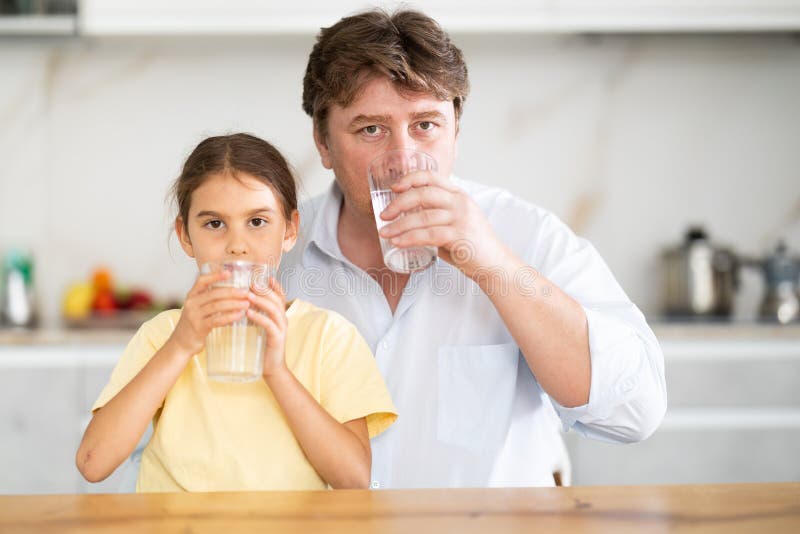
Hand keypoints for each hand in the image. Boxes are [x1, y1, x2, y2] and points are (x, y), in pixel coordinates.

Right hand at [169, 270, 250, 356]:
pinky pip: (217, 320)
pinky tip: (239, 315)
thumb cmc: (194, 324)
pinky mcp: (199, 327)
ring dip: (234, 304)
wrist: (181, 343)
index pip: (202, 281)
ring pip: (217, 306)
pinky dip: (230, 317)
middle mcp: (191, 303)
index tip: (229, 272)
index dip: (215, 275)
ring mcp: (194, 315)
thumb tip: (232, 292)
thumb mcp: (198, 308)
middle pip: (214, 293)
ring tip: (246, 304)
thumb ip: (210, 300)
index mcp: (192, 296)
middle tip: (246, 293)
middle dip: (232, 292)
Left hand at [244, 276, 289, 379]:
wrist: (271, 368)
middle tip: (251, 283)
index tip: (264, 276)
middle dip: (264, 290)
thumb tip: (241, 303)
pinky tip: (249, 313)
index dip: (274, 286)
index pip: (280, 296)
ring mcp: (281, 328)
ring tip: (248, 295)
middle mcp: (283, 319)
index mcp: (279, 315)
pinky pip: (269, 325)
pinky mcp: (277, 338)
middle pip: (277, 299)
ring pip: (274, 309)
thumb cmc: (262, 348)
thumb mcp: (260, 328)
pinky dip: (259, 317)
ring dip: (261, 301)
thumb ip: (255, 316)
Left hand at [378, 170, 506, 277]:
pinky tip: (398, 243)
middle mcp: (460, 202)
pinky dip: (409, 238)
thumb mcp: (456, 221)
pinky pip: (428, 235)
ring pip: (422, 216)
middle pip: (423, 193)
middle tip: (384, 215)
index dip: (410, 179)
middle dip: (398, 203)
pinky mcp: (459, 236)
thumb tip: (407, 219)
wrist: (494, 263)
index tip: (394, 188)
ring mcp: (461, 218)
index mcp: (458, 194)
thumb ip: (436, 216)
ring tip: (385, 233)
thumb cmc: (472, 244)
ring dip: (399, 225)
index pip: (431, 177)